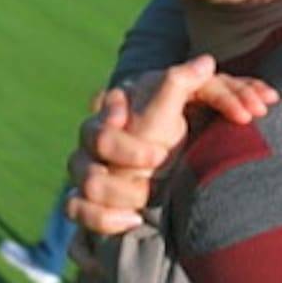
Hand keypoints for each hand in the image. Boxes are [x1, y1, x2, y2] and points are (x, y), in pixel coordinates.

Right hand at [66, 56, 277, 235]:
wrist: (170, 184)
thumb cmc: (179, 135)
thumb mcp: (194, 107)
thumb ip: (203, 86)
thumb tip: (206, 61)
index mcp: (122, 108)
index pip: (109, 104)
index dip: (113, 112)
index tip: (132, 126)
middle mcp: (98, 136)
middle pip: (95, 138)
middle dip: (127, 151)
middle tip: (158, 159)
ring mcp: (88, 168)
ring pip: (87, 179)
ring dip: (122, 190)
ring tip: (151, 198)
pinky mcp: (84, 200)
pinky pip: (76, 208)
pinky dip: (103, 218)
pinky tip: (132, 221)